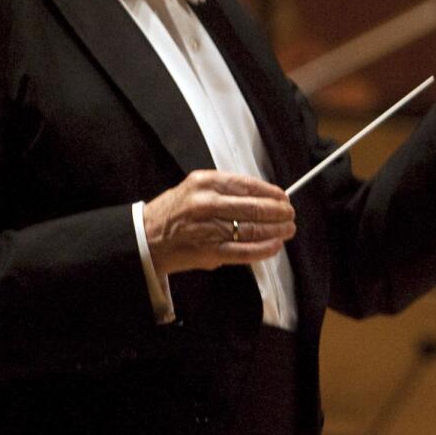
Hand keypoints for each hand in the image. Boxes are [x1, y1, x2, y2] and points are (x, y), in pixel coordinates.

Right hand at [143, 170, 295, 276]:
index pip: (248, 185)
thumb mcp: (195, 188)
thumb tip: (261, 196)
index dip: (270, 192)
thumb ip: (225, 190)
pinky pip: (243, 252)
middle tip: (290, 215)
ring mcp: (208, 228)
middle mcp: (207, 203)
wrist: (145, 236)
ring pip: (252, 229)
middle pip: (253, 207)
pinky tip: (275, 246)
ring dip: (275, 230)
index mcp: (205, 182)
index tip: (283, 197)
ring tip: (287, 230)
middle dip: (278, 212)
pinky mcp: (208, 251)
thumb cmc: (174, 212)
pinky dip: (263, 249)